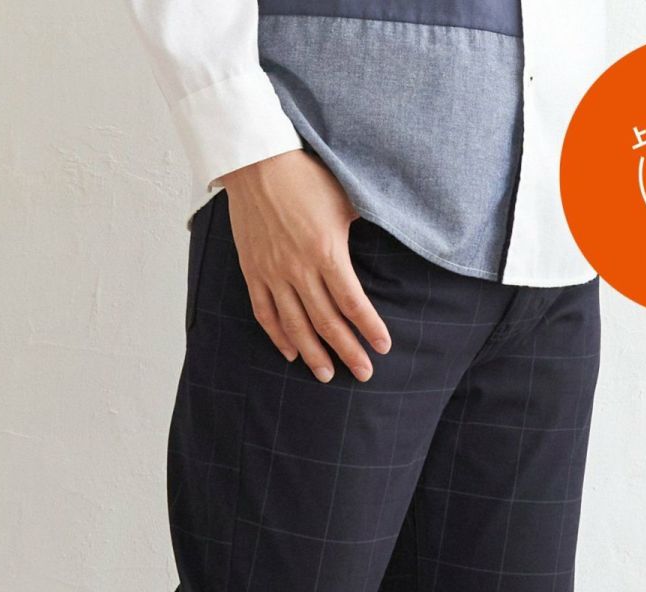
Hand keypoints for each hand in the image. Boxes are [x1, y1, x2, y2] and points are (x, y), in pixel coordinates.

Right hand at [216, 150, 390, 381]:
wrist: (256, 161)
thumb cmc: (305, 176)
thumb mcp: (344, 197)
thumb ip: (364, 224)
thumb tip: (393, 234)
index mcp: (326, 251)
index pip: (352, 302)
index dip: (369, 328)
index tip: (382, 348)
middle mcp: (299, 268)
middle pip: (327, 322)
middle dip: (347, 351)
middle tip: (363, 373)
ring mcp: (272, 273)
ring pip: (295, 325)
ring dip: (313, 354)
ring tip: (327, 375)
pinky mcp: (252, 271)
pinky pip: (265, 313)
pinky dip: (278, 336)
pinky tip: (290, 353)